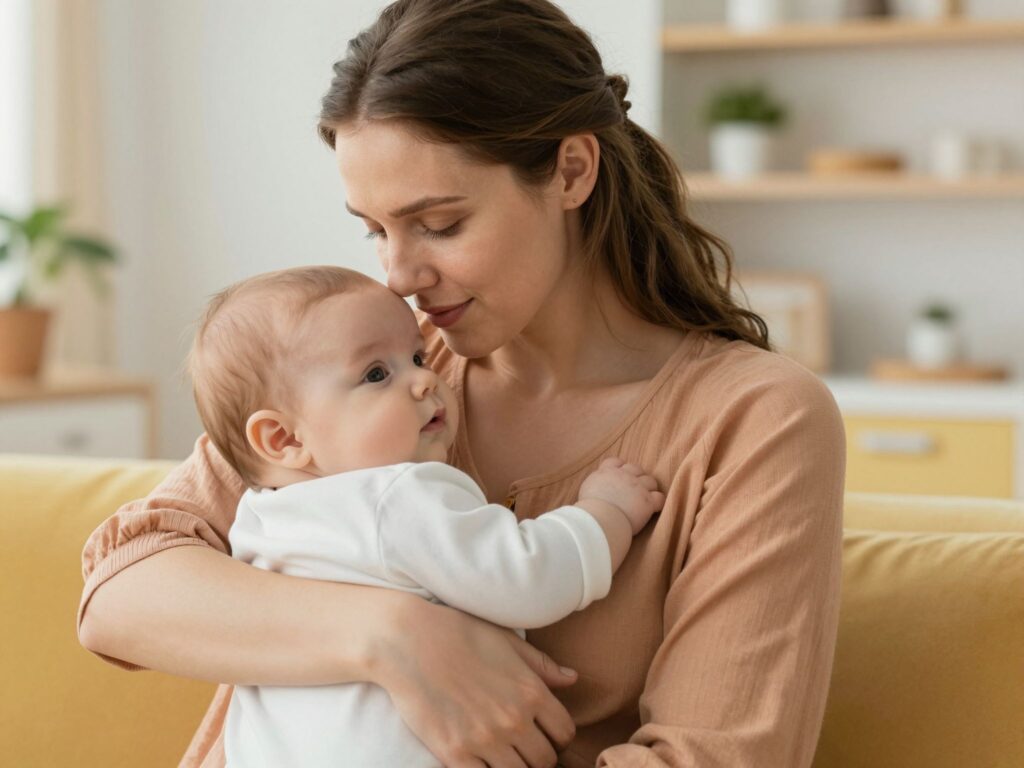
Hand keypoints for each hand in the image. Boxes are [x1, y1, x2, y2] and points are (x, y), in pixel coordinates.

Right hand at [376, 596, 576, 767]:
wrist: (407, 641)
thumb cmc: (458, 633)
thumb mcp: (506, 641)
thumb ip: (541, 665)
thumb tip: (572, 679)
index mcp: (531, 691)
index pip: (564, 733)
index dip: (557, 736)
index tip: (543, 733)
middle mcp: (514, 719)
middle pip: (545, 761)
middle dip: (537, 755)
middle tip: (521, 747)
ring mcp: (485, 740)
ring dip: (514, 767)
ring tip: (500, 754)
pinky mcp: (455, 754)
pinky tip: (478, 760)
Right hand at [579, 457, 663, 534]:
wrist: (599, 519)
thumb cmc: (588, 509)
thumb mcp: (587, 490)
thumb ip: (596, 484)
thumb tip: (598, 489)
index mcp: (607, 472)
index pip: (616, 462)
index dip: (621, 468)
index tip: (620, 477)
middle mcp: (624, 475)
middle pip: (636, 469)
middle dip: (637, 477)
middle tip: (634, 491)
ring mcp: (637, 487)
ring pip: (650, 481)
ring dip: (649, 488)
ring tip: (644, 499)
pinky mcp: (647, 501)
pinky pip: (659, 498)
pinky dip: (657, 502)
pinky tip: (653, 509)